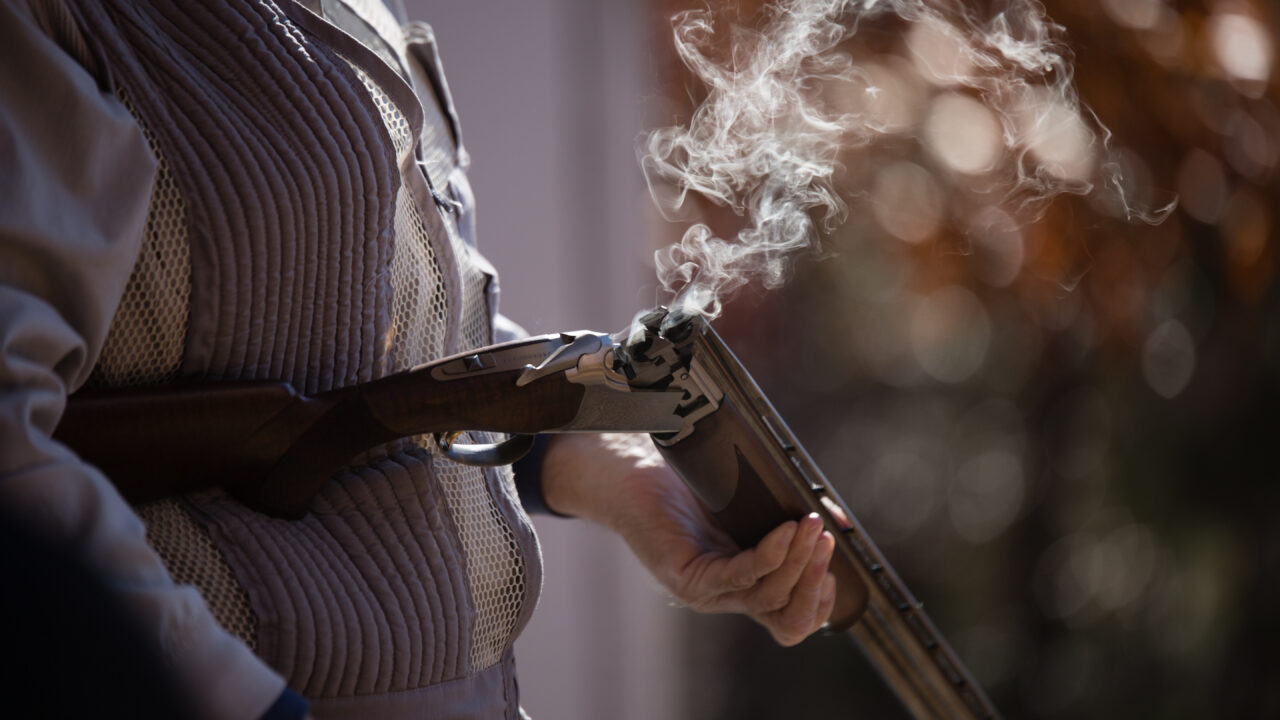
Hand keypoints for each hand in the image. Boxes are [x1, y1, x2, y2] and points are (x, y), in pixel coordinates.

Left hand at [540, 433, 836, 645]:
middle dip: (816, 585)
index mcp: (749, 584)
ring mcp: (708, 591)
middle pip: (788, 619)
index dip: (821, 603)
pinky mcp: (687, 576)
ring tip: (812, 526)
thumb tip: (839, 526)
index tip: (839, 567)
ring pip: (768, 597)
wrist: (632, 474)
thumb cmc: (689, 487)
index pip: (794, 618)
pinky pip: (738, 575)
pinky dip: (768, 555)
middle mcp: (730, 596)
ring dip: (798, 562)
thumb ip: (793, 516)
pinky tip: (785, 531)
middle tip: (829, 543)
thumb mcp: (753, 502)